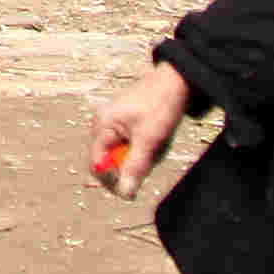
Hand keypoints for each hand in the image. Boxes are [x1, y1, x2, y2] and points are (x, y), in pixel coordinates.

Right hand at [88, 60, 191, 198]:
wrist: (177, 80)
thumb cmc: (161, 104)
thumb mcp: (149, 139)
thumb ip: (135, 167)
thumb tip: (125, 194)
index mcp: (102, 125)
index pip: (97, 165)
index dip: (112, 181)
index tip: (133, 188)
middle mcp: (102, 124)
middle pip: (109, 162)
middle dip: (130, 165)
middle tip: (152, 156)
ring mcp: (112, 124)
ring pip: (122, 156)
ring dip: (140, 157)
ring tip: (157, 142)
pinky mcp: (124, 124)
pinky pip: (129, 147)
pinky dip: (143, 149)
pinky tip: (156, 137)